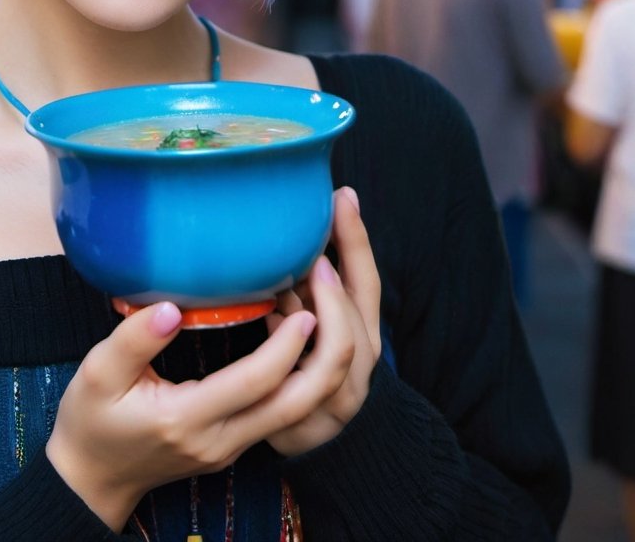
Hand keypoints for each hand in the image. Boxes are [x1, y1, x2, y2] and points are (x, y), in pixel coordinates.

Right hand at [45, 296, 317, 529]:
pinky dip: (302, 374)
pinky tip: (299, 333)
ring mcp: (233, 446)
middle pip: (297, 405)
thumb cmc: (91, 420)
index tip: (306, 305)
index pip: (256, 383)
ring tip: (322, 308)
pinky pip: (283, 410)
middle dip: (327, 355)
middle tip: (331, 301)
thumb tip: (169, 308)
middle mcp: (221, 439)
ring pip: (298, 411)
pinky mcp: (237, 443)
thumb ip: (132, 340)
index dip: (287, 344)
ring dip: (319, 364)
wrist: (92, 479)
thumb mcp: (96, 373)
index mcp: (187, 419)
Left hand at [264, 186, 380, 456]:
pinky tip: (267, 323)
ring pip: (339, 351)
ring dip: (318, 316)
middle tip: (312, 256)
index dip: (356, 237)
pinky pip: (297, 382)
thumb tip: (282, 226)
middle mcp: (361, 356)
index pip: (367, 277)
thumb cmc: (310, 360)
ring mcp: (340, 391)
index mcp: (364, 324)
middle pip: (358, 314)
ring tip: (291, 290)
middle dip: (336, 283)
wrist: (321, 437)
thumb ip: (304, 280)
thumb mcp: (313, 313)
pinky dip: (286, 352)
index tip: (342, 196)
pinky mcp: (309, 417)